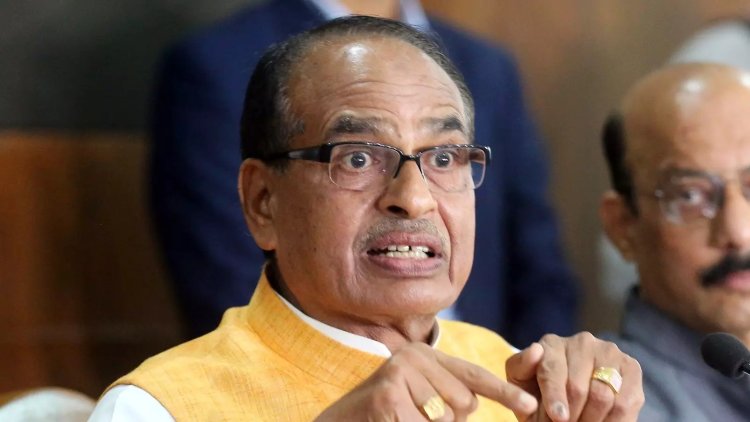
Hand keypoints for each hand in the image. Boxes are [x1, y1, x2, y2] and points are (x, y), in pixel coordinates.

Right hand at [315, 342, 538, 420]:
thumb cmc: (386, 415)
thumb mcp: (422, 401)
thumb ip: (451, 399)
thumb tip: (475, 406)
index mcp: (426, 355)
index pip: (472, 375)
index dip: (503, 391)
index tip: (530, 404)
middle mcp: (415, 356)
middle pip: (464, 403)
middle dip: (447, 421)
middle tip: (412, 415)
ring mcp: (400, 372)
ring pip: (445, 419)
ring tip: (400, 419)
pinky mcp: (389, 394)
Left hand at [506, 332, 643, 421]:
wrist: (567, 397)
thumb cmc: (539, 392)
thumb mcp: (522, 381)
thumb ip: (522, 366)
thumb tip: (536, 351)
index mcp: (551, 344)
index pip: (552, 371)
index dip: (554, 397)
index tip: (558, 417)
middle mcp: (582, 342)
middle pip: (578, 387)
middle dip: (571, 416)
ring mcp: (609, 352)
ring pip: (603, 396)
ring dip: (592, 420)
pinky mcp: (631, 368)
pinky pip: (626, 401)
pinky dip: (614, 421)